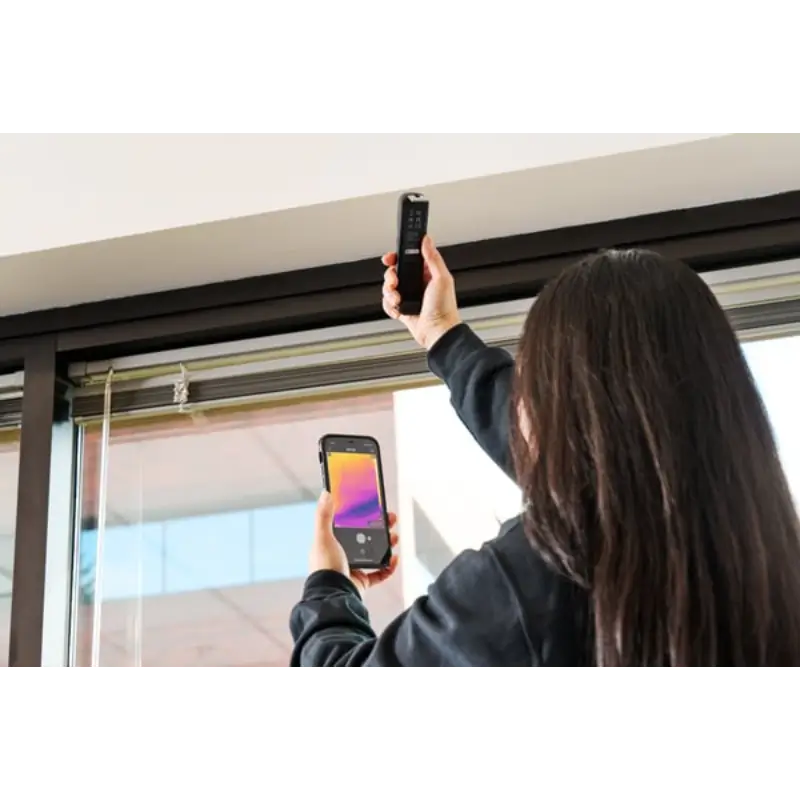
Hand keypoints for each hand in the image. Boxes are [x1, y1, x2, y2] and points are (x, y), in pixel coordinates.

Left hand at [310, 491, 399, 593]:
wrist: (333, 595)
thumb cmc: (325, 567)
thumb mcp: (323, 537)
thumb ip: (324, 516)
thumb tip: (325, 493)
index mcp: (332, 543)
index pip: (349, 525)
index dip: (362, 516)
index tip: (374, 507)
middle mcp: (342, 555)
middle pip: (365, 537)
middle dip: (380, 528)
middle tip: (390, 520)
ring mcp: (353, 569)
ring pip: (374, 553)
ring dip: (387, 544)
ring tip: (394, 537)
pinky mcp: (362, 582)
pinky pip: (380, 573)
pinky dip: (390, 566)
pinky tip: (395, 558)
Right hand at [381, 235, 461, 350]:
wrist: (437, 333)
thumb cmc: (444, 309)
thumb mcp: (441, 278)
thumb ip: (433, 258)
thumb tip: (427, 240)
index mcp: (427, 273)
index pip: (409, 258)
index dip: (398, 256)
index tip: (391, 257)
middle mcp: (417, 283)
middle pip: (395, 272)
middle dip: (391, 276)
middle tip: (394, 281)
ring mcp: (409, 296)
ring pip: (389, 287)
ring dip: (390, 292)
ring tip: (398, 298)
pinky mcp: (403, 309)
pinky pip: (388, 303)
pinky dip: (390, 306)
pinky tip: (398, 308)